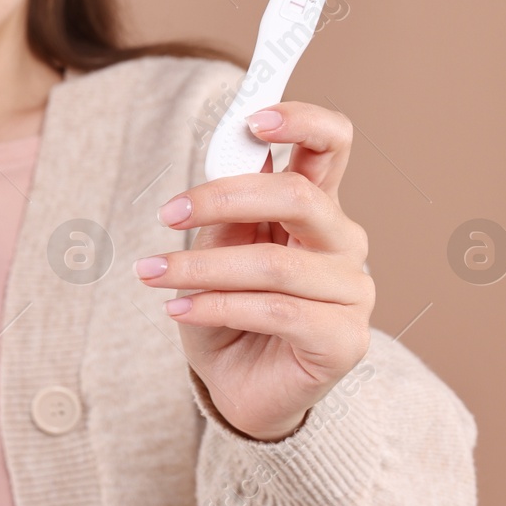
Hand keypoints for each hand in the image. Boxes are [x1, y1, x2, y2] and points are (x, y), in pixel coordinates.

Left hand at [135, 102, 373, 440]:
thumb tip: (219, 169)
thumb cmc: (228, 312)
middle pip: (299, 196)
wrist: (238, 387)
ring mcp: (352, 291)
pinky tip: (178, 308)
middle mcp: (344, 242)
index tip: (253, 118)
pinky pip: (274, 311)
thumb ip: (226, 214)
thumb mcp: (216, 253)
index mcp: (316, 207)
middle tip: (169, 213)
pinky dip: (215, 305)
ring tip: (153, 273)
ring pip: (274, 263)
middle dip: (224, 198)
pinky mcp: (344, 339)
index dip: (302, 121)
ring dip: (201, 266)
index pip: (331, 145)